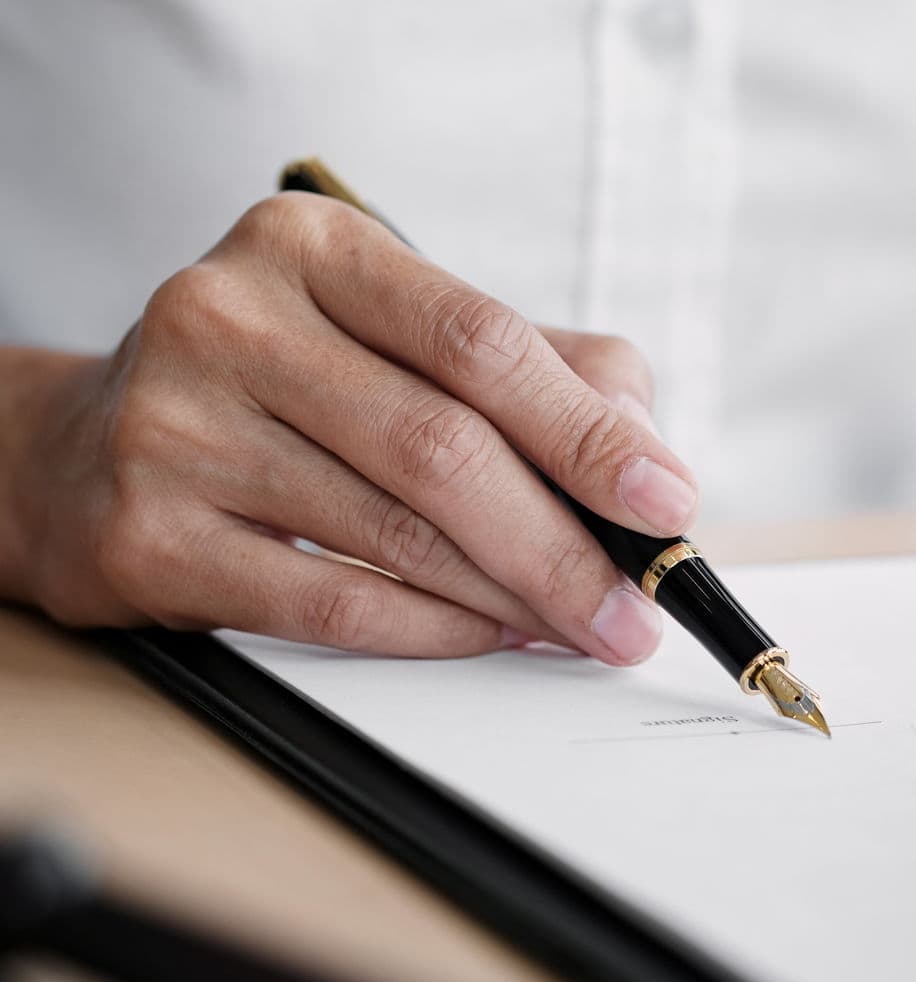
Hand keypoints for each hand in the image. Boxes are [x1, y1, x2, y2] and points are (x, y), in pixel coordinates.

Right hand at [1, 193, 696, 660]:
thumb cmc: (281, 389)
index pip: (480, 340)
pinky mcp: (146, 534)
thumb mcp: (398, 338)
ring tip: (581, 624)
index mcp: (313, 250)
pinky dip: (433, 630)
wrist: (87, 449)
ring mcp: (178, 426)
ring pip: (395, 532)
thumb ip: (534, 373)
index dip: (586, 432)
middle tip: (633, 607)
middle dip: (564, 544)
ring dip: (514, 595)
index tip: (666, 500)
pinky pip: (329, 603)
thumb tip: (642, 451)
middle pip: (443, 445)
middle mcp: (232, 319)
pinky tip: (491, 634)